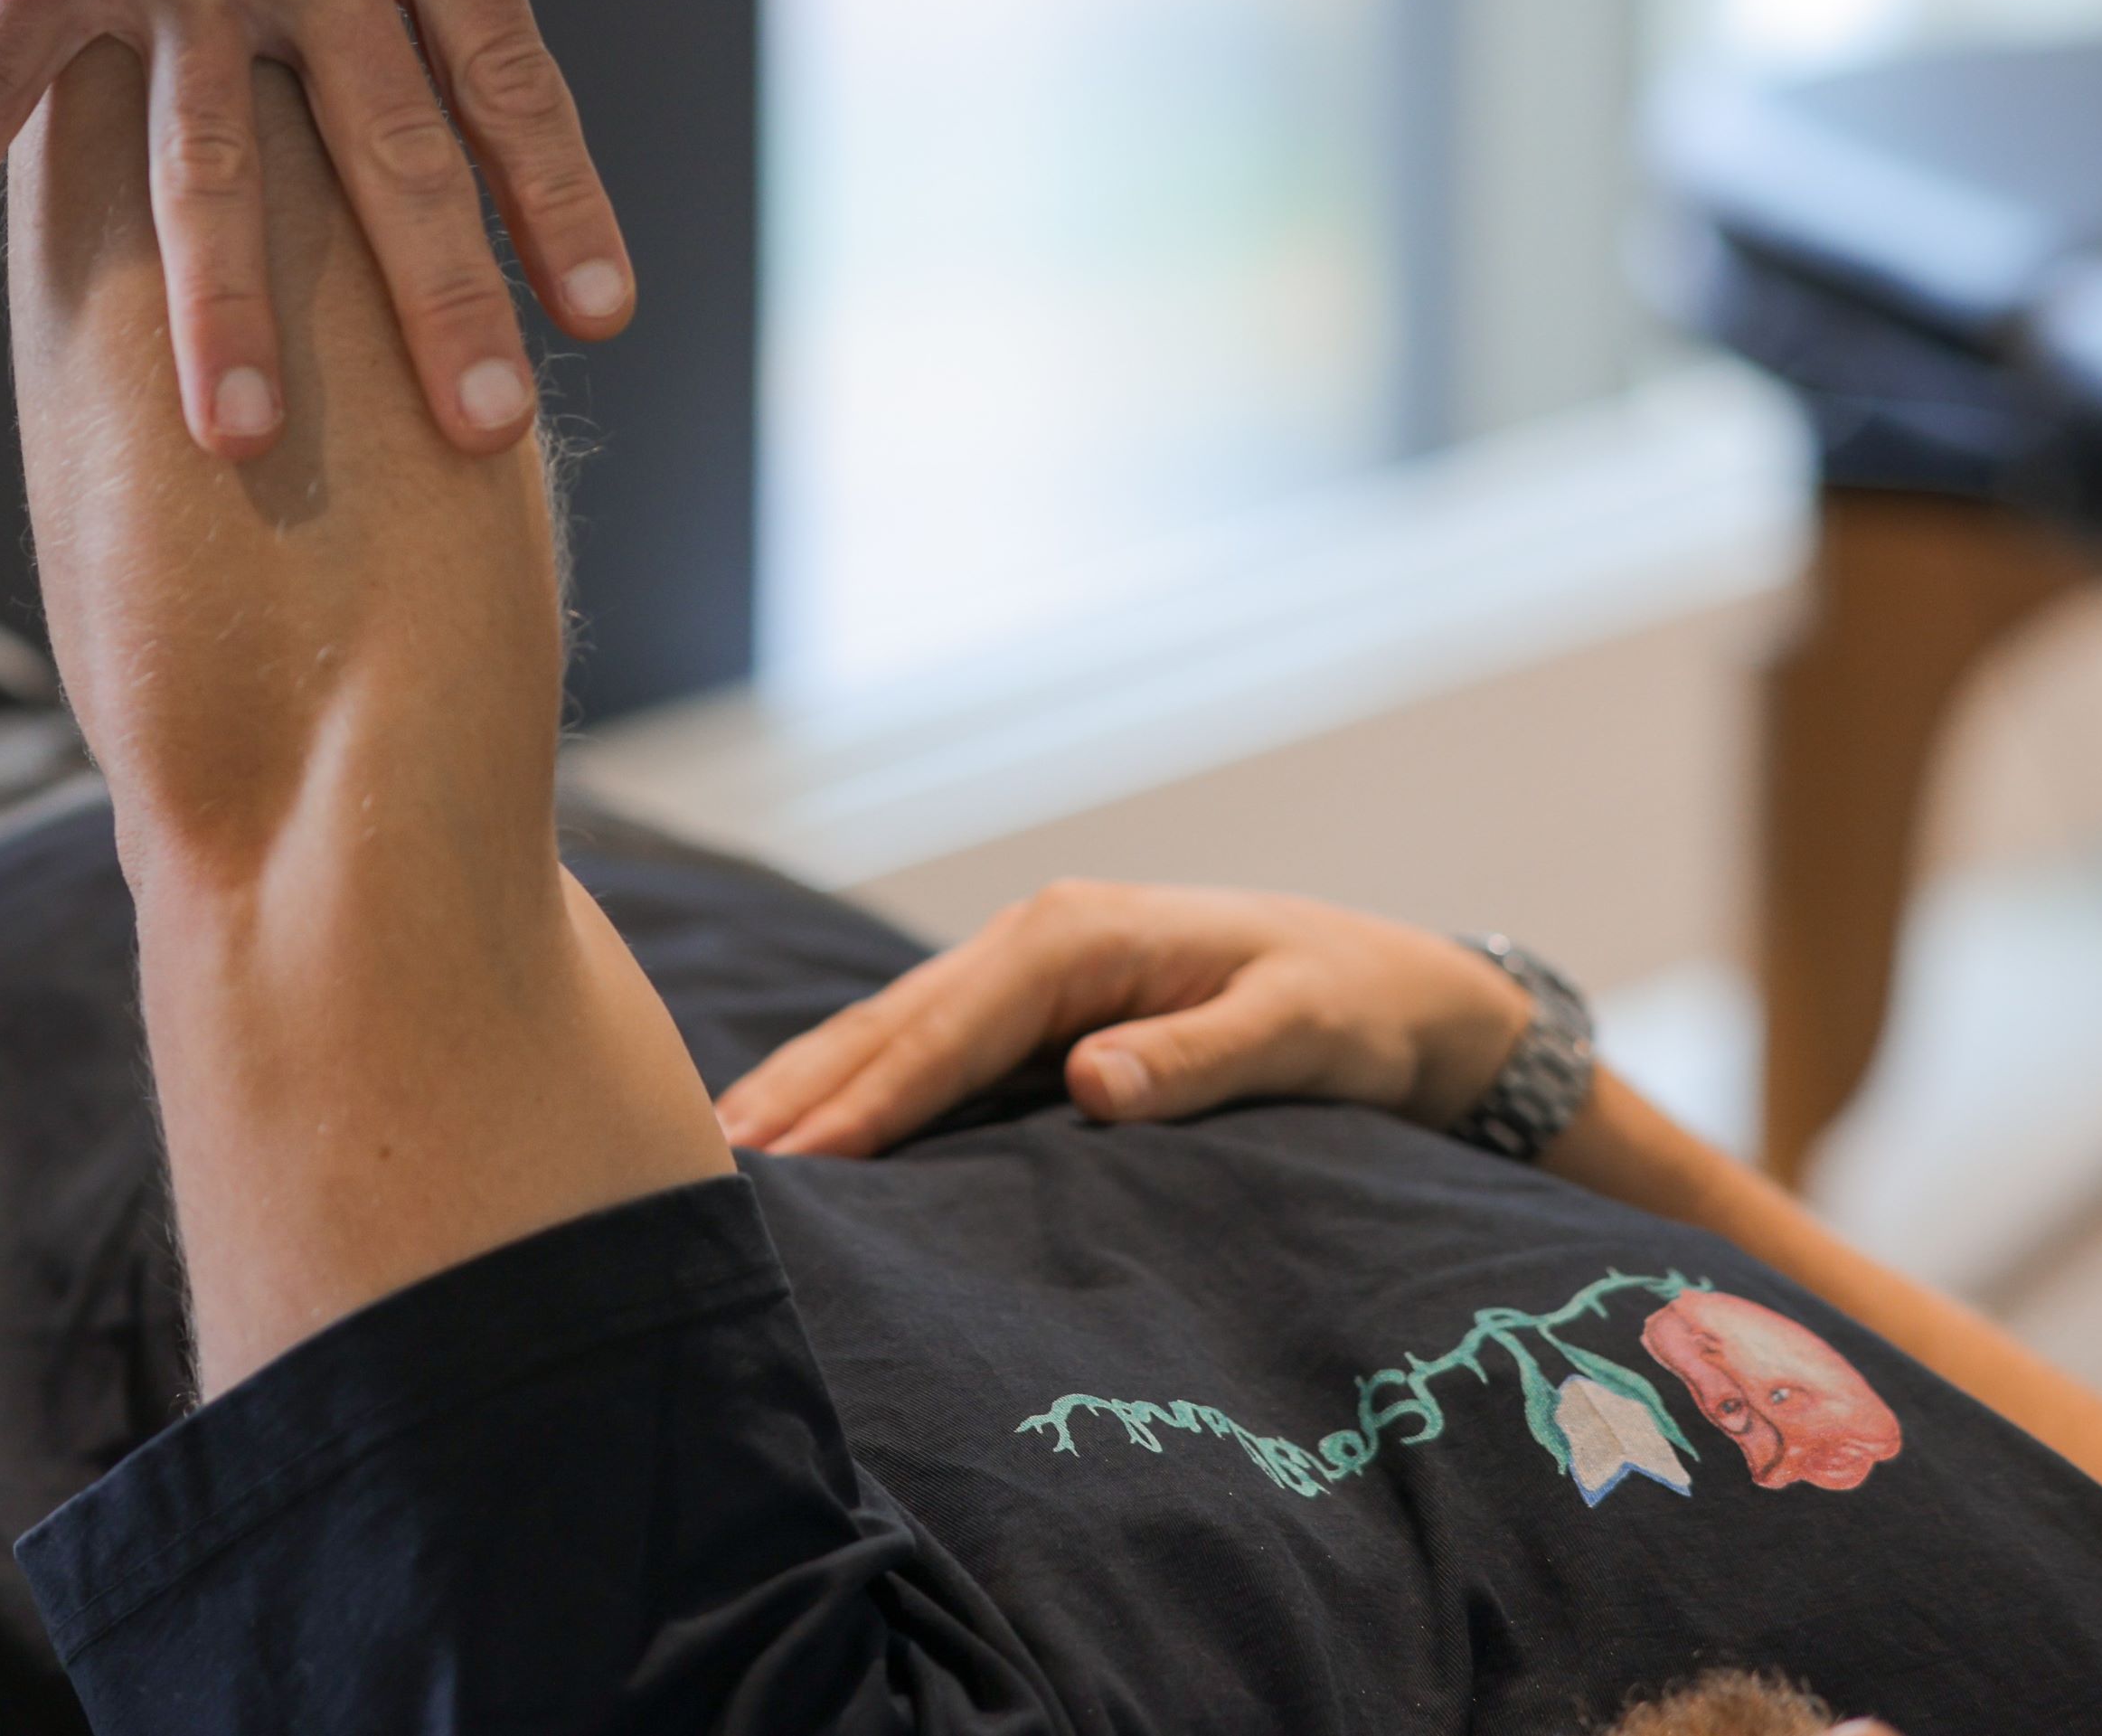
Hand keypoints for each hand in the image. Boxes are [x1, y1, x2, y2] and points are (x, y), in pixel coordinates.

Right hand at [711, 881, 1540, 1159]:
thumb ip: (1197, 1057)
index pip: (949, 1026)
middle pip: (893, 1022)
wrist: (1394, 989)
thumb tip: (1089, 1081)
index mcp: (1080, 936)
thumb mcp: (1299, 1030)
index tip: (794, 1159)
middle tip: (707, 1165)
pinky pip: (924, 1047)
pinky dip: (855, 1085)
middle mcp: (1038, 939)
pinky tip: (804, 1129)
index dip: (868, 1096)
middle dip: (800, 1089)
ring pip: (893, 1031)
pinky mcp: (1034, 1010)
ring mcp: (1030, 970)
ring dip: (809, 1087)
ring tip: (722, 1153)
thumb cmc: (1352, 1011)